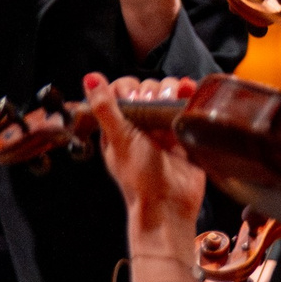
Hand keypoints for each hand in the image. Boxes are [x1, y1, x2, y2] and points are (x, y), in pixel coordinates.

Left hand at [84, 74, 206, 281]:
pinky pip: (187, 105)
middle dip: (155, 90)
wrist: (170, 204)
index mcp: (118, 124)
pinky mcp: (184, 132)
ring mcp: (163, 127)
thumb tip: (90, 77)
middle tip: (157, 107)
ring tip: (175, 102)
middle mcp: (141, 123)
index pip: (123, 89)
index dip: (131, 87)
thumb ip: (106, 108)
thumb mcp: (120, 139)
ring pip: (168, 93)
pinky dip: (189, 94)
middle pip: (148, 87)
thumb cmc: (140, 177)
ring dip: (173, 90)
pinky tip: (190, 92)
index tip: (137, 99)